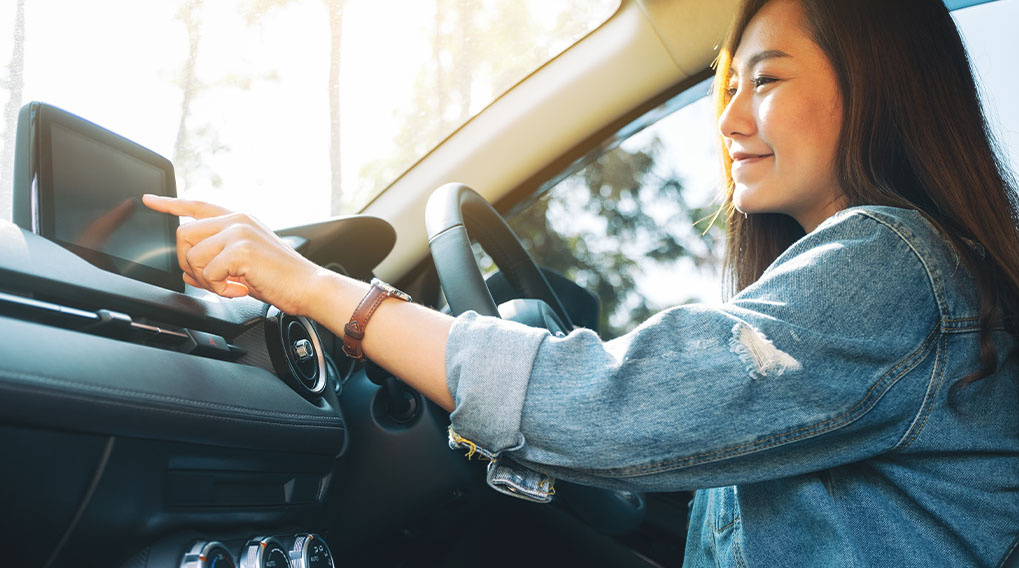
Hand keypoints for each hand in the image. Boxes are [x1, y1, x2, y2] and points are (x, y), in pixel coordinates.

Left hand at [142, 194, 323, 315]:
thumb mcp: (245, 261)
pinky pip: (207, 273)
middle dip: (187, 263)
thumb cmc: (281, 277)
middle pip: (184, 234)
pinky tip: (239, 289)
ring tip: (229, 286)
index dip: (170, 203)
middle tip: (209, 280)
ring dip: (205, 280)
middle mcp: (237, 220)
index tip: (149, 200)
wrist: (308, 287)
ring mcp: (238, 232)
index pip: (197, 205)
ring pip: (192, 256)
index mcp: (238, 219)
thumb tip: (187, 269)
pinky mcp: (240, 250)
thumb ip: (217, 256)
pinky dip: (219, 289)